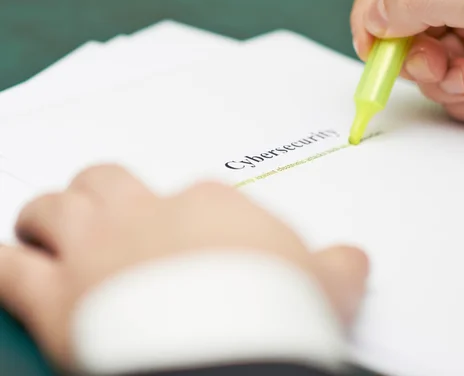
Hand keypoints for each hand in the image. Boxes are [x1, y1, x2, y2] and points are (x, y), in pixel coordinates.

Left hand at [0, 165, 367, 368]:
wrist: (234, 357)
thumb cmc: (277, 315)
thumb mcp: (324, 285)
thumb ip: (337, 267)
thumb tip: (354, 261)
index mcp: (208, 204)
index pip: (185, 194)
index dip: (182, 220)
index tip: (190, 246)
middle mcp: (147, 214)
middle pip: (106, 181)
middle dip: (101, 195)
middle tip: (107, 214)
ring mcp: (99, 251)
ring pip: (53, 208)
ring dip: (48, 219)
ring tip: (50, 229)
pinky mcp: (59, 299)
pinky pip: (10, 268)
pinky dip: (9, 266)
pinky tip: (14, 268)